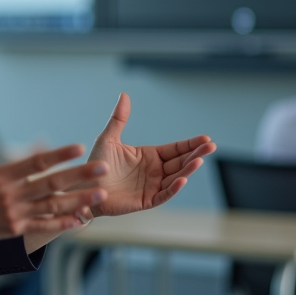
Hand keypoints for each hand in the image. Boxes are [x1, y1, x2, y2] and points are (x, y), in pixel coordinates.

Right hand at [0, 115, 108, 248]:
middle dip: (80, 176)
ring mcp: (15, 214)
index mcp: (0, 175)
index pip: (36, 162)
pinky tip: (81, 219)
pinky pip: (44, 226)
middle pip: (52, 184)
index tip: (79, 147)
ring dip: (79, 200)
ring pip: (53, 206)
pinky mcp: (16, 229)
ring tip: (101, 193)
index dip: (59, 155)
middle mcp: (11, 195)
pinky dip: (63, 223)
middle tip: (102, 168)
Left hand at [86, 93, 215, 217]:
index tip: (206, 138)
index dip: (190, 144)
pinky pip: (164, 194)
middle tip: (211, 146)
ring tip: (199, 160)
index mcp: (149, 156)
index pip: (175, 149)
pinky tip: (182, 179)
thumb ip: (119, 119)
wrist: (84, 187)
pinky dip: (173, 188)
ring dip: (188, 170)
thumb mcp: (108, 138)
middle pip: (180, 162)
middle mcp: (155, 171)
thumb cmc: (96, 164)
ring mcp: (152, 186)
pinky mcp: (146, 200)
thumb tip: (124, 94)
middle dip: (196, 154)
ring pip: (176, 177)